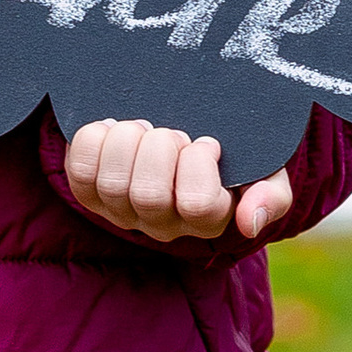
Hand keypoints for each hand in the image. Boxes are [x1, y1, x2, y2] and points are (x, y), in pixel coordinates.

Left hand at [64, 118, 293, 248]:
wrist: (194, 127)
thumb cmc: (236, 152)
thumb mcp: (268, 168)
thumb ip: (271, 196)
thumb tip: (248, 222)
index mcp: (209, 220)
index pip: (198, 205)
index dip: (199, 162)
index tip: (208, 142)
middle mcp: (163, 225)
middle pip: (149, 195)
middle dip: (161, 147)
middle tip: (172, 133)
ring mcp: (123, 212)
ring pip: (112, 184)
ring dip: (128, 140)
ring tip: (143, 129)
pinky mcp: (90, 193)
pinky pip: (79, 171)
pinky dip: (93, 140)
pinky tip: (112, 129)